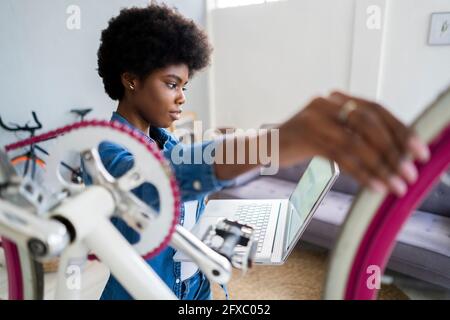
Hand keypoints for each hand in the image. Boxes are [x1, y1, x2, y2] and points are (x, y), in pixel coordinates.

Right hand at [278, 91, 429, 196]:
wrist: (266, 146)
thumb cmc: (301, 140)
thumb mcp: (329, 129)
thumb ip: (354, 133)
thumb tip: (392, 151)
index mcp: (336, 99)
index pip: (375, 109)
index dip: (400, 129)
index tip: (419, 150)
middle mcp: (327, 104)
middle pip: (369, 123)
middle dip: (394, 149)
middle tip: (411, 170)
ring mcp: (315, 120)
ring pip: (356, 143)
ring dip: (381, 166)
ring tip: (397, 184)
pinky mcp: (306, 139)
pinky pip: (341, 158)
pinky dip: (361, 174)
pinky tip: (374, 186)